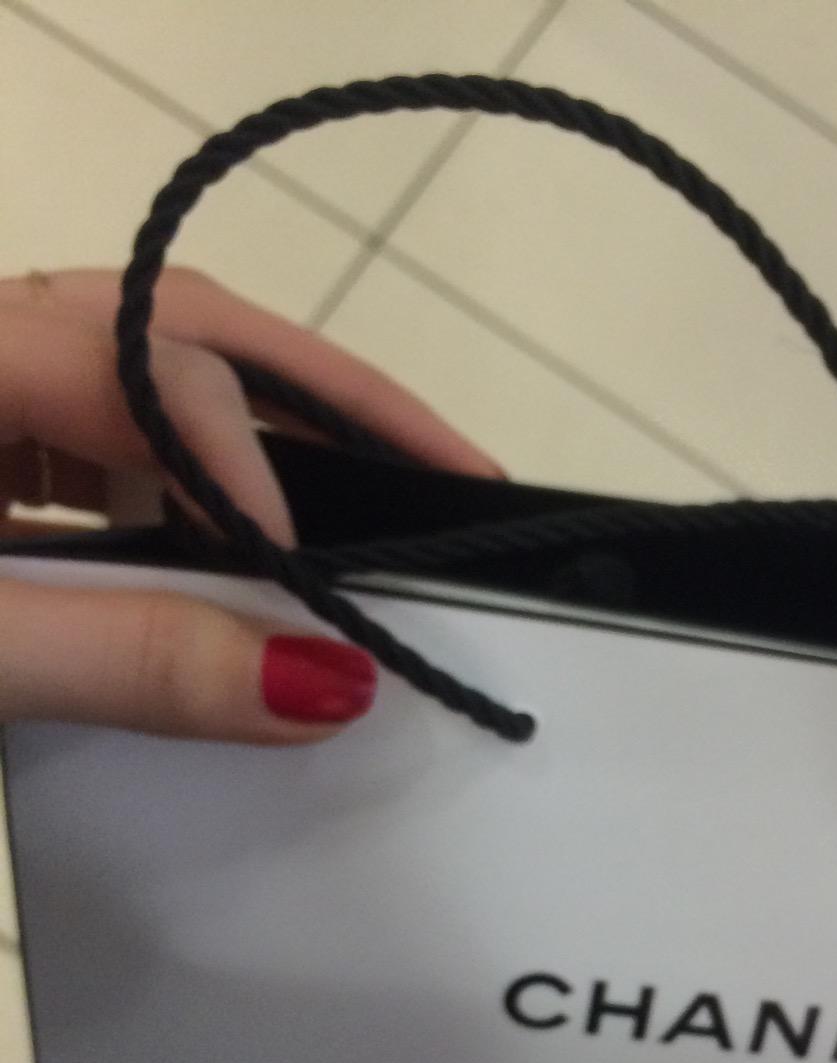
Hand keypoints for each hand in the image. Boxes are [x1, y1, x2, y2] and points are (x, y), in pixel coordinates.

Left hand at [0, 268, 497, 741]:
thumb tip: (321, 681)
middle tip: (456, 475)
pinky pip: (101, 429)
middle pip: (186, 327)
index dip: (247, 474)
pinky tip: (243, 546)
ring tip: (382, 498)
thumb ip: (126, 657)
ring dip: (269, 433)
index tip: (304, 602)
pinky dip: (189, 478)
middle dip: (328, 399)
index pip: (152, 368)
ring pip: (150, 367)